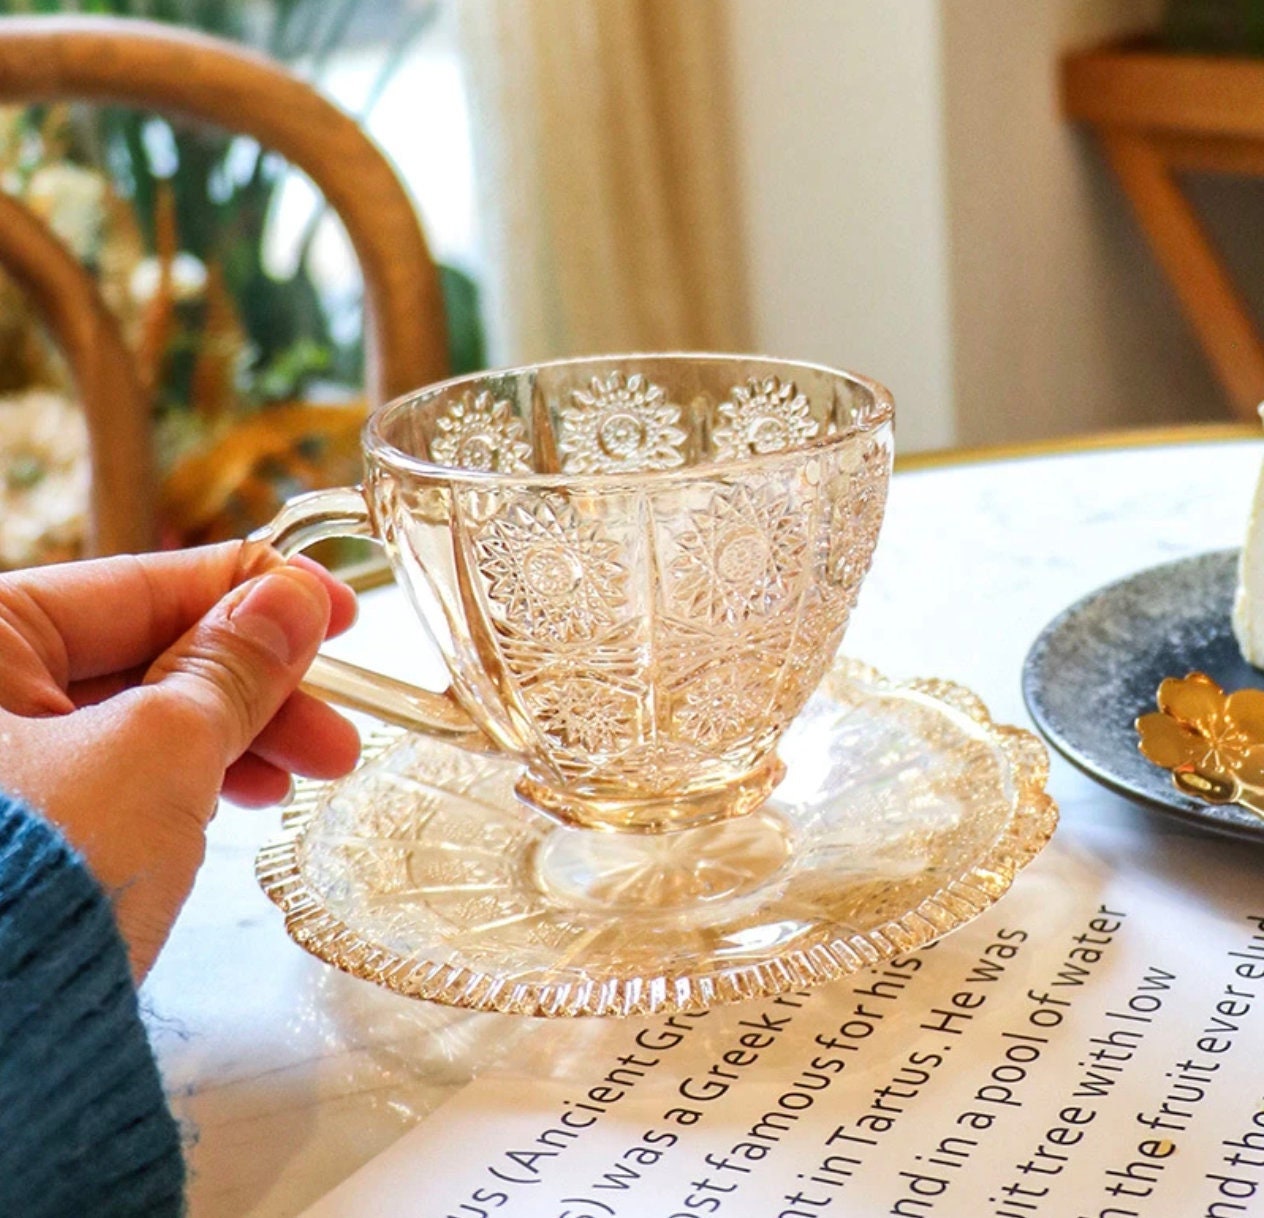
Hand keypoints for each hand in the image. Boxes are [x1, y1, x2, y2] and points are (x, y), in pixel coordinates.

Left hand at [0, 543, 360, 978]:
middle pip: (146, 655)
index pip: (140, 584)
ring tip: (315, 772)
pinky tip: (250, 794)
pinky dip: (191, 776)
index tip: (337, 607)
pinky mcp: (17, 828)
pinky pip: (119, 773)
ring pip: (141, 719)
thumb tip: (295, 598)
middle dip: (258, 687)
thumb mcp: (160, 749)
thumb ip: (234, 665)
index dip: (255, 591)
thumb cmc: (41, 875)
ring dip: (239, 735)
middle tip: (339, 721)